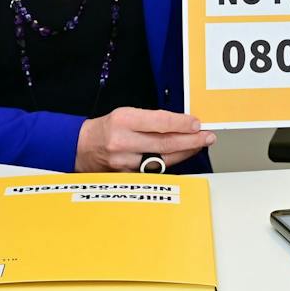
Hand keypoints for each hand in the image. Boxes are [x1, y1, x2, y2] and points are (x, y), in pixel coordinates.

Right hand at [75, 107, 214, 171]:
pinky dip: (170, 163)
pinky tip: (181, 157)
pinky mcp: (127, 176)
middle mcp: (124, 141)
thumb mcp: (125, 114)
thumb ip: (151, 119)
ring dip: (185, 152)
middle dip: (191, 140)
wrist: (82, 148)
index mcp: (124, 120)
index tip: (197, 124)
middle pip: (166, 143)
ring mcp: (125, 162)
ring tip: (199, 145)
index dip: (182, 124)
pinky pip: (154, 170)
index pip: (160, 122)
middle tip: (207, 136)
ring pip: (163, 159)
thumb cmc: (106, 128)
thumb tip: (180, 123)